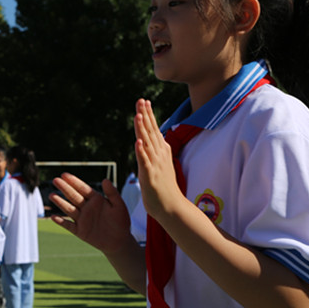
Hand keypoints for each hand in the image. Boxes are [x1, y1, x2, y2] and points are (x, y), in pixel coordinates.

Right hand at [49, 174, 131, 254]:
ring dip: (60, 202)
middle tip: (55, 180)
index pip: (82, 188)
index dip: (74, 181)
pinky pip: (68, 225)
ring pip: (69, 209)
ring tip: (52, 195)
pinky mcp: (80, 231)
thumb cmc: (121, 221)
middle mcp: (86, 207)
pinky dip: (61, 222)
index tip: (65, 175)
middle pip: (73, 196)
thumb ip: (112, 193)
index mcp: (95, 199)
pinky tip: (53, 217)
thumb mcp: (119, 205)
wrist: (120, 241)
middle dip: (64, 188)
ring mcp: (82, 219)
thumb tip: (105, 179)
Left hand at [134, 99, 185, 220]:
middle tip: (141, 100)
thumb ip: (154, 151)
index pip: (153, 129)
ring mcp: (156, 164)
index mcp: (161, 151)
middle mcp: (159, 155)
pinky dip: (141, 151)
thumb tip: (147, 139)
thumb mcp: (159, 164)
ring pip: (147, 143)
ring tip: (139, 114)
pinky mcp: (150, 176)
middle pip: (151, 131)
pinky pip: (145, 161)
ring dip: (143, 128)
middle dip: (146, 115)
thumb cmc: (163, 188)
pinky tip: (137, 141)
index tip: (143, 101)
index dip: (148, 115)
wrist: (171, 207)